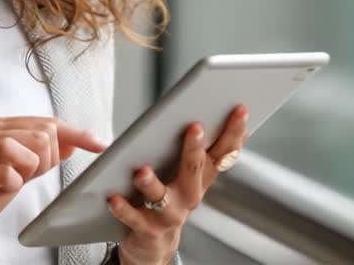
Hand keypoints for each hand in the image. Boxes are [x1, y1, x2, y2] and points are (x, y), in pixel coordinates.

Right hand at [0, 116, 105, 263]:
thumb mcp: (19, 171)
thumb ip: (43, 154)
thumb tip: (74, 140)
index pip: (47, 122)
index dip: (77, 134)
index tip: (100, 145)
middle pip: (45, 133)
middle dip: (45, 161)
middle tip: (22, 177)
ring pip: (35, 147)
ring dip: (30, 171)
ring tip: (11, 182)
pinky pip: (14, 173)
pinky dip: (14, 185)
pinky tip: (0, 190)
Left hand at [105, 104, 249, 264]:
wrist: (153, 243)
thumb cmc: (167, 197)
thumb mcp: (186, 175)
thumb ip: (194, 150)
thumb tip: (201, 116)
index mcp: (201, 177)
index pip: (223, 152)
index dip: (234, 132)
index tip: (239, 110)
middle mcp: (190, 196)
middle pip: (195, 170)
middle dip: (195, 149)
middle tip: (195, 127)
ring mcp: (170, 214)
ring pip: (162, 197)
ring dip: (152, 183)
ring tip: (142, 171)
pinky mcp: (147, 229)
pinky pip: (134, 218)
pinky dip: (124, 208)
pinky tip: (113, 197)